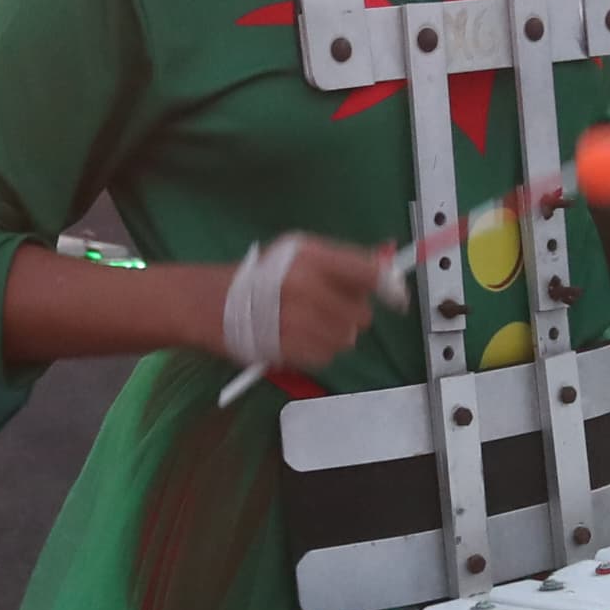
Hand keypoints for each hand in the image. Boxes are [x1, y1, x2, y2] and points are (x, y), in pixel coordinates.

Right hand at [219, 232, 387, 373]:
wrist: (211, 302)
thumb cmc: (261, 275)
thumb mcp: (300, 253)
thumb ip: (344, 261)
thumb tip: (387, 267)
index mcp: (311, 257)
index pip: (368, 274)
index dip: (390, 288)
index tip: (397, 299)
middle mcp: (305, 286)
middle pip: (362, 313)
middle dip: (352, 314)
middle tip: (331, 308)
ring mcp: (296, 320)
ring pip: (347, 338)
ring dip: (336, 334)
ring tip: (310, 323)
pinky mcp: (289, 348)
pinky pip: (327, 356)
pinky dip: (319, 351)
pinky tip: (300, 337)